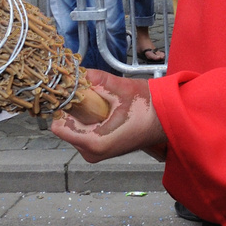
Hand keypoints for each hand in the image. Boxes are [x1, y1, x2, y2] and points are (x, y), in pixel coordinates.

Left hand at [50, 70, 167, 162]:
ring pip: (73, 129)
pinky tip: (106, 112)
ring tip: (106, 105)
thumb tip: (77, 72)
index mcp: (95, 142)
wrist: (167, 119)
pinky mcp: (99, 150)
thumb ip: (97, 79)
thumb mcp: (122, 88)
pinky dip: (89, 120)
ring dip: (84, 114)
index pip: (59, 125)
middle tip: (98, 97)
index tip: (79, 93)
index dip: (67, 106)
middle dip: (77, 109)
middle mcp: (91, 153)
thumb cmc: (149, 107)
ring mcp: (95, 153)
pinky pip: (82, 132)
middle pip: (66, 126)